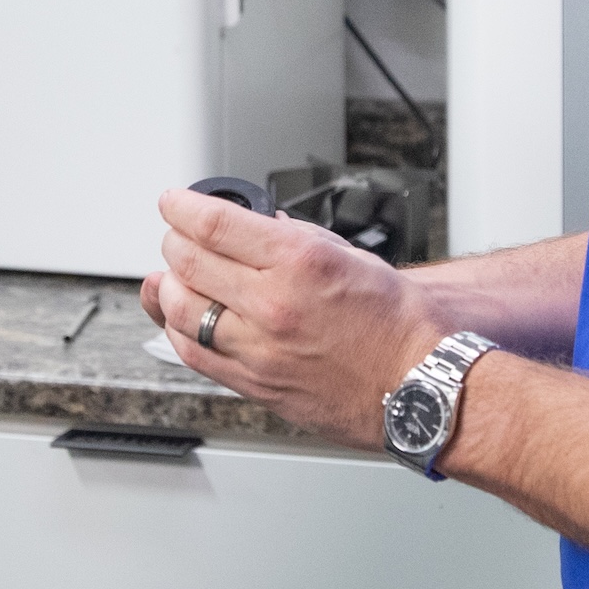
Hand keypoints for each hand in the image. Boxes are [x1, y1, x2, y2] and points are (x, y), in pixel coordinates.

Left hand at [139, 187, 446, 448]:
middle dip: (175, 242)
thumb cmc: (399, 326)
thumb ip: (298, 238)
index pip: (212, 223)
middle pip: (186, 262)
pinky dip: (179, 331)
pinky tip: (185, 320)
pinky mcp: (255, 384)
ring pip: (180, 310)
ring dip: (170, 287)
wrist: (419, 386)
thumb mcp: (351, 257)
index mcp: (298, 261)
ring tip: (178, 279)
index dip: (180, 207)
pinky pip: (194, 354)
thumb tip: (263, 226)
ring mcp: (259, 348)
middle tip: (178, 237)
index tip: (173, 203)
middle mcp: (272, 303)